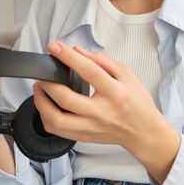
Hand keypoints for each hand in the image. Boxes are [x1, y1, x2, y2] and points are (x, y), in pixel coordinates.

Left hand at [35, 41, 180, 182]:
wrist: (144, 131)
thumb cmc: (137, 102)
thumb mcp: (127, 74)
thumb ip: (102, 61)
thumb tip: (78, 52)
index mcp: (115, 92)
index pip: (89, 71)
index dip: (68, 57)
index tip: (54, 47)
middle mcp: (102, 112)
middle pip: (67, 98)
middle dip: (48, 82)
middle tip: (43, 72)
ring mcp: (92, 127)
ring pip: (57, 120)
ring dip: (41, 103)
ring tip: (39, 89)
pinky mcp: (85, 137)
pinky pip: (58, 131)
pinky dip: (46, 117)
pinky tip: (46, 106)